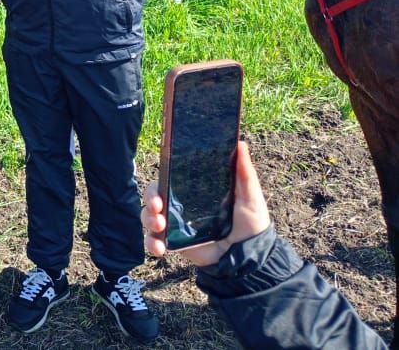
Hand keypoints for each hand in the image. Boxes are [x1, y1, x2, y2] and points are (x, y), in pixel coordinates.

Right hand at [142, 140, 271, 265]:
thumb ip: (244, 172)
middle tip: (157, 206)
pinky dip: (151, 242)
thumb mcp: (249, 195)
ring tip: (159, 226)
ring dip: (148, 218)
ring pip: (148, 215)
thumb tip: (241, 143)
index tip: (160, 186)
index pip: (168, 178)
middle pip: (153, 195)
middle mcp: (181, 205)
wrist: (250, 256)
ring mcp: (176, 225)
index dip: (160, 180)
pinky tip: (159, 248)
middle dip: (150, 198)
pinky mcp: (175, 243)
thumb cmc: (251, 223)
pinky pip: (153, 240)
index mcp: (193, 190)